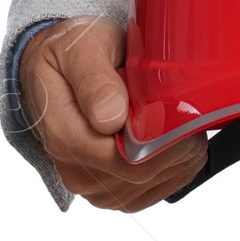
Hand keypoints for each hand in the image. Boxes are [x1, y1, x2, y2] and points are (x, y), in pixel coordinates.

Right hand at [18, 16, 206, 210]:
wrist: (59, 67)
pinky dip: (175, 167)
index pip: (126, 158)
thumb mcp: (81, 49)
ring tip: (171, 119)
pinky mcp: (112, 190)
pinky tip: (173, 140)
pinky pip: (154, 191)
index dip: (163, 137)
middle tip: (180, 106)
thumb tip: (111, 117)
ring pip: (154, 185)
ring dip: (179, 154)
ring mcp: (94, 185)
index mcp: (66, 136)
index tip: (178, 108)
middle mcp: (76, 170)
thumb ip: (95, 81)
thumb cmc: (71, 54)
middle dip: (176, 142)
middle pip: (145, 174)